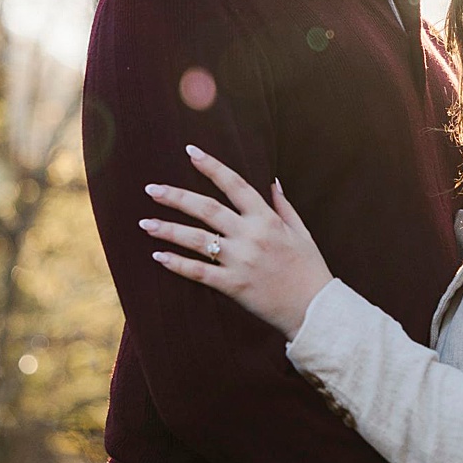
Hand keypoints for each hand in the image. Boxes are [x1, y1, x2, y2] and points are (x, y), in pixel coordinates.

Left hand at [141, 147, 333, 338]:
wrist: (316, 311)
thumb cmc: (310, 270)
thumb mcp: (302, 233)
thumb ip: (283, 206)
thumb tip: (272, 181)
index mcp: (268, 219)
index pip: (235, 184)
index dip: (212, 166)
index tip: (190, 151)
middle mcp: (251, 236)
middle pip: (206, 209)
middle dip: (176, 196)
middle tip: (151, 189)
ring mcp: (240, 261)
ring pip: (196, 239)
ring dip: (168, 229)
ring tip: (145, 223)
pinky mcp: (233, 285)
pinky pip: (199, 272)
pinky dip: (177, 264)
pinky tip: (158, 256)